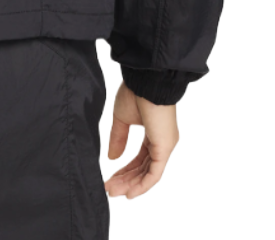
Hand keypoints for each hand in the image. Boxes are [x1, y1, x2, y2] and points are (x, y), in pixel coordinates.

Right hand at [104, 81, 178, 197]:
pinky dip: (143, 185)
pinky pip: (154, 174)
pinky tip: (130, 193)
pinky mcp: (164, 148)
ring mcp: (164, 146)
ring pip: (148, 174)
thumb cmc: (136, 92)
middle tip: (109, 189)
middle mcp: (162, 142)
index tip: (111, 178)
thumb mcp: (121, 118)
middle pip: (143, 169)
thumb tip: (112, 157)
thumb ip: (118, 138)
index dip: (125, 170)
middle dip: (125, 180)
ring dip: (130, 184)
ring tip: (113, 191)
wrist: (146, 81)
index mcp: (154, 134)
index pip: (139, 159)